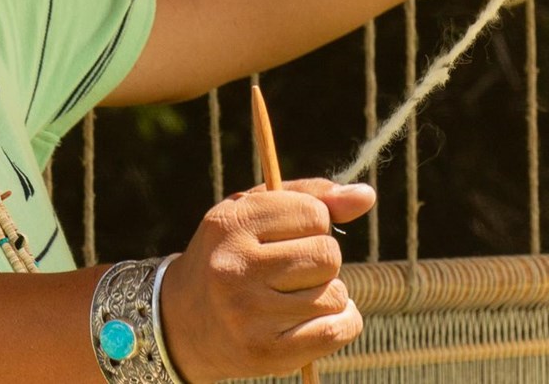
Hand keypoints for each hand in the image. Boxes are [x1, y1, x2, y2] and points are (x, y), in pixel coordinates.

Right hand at [159, 179, 375, 382]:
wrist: (181, 322)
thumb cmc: (231, 255)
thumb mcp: (255, 212)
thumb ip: (311, 196)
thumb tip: (366, 196)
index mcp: (231, 225)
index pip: (315, 214)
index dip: (314, 223)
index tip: (290, 234)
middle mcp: (236, 268)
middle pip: (328, 255)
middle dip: (322, 260)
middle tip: (293, 268)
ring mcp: (250, 314)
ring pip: (335, 294)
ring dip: (327, 292)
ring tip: (293, 295)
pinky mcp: (266, 352)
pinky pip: (338, 330)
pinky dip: (342, 322)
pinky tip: (317, 317)